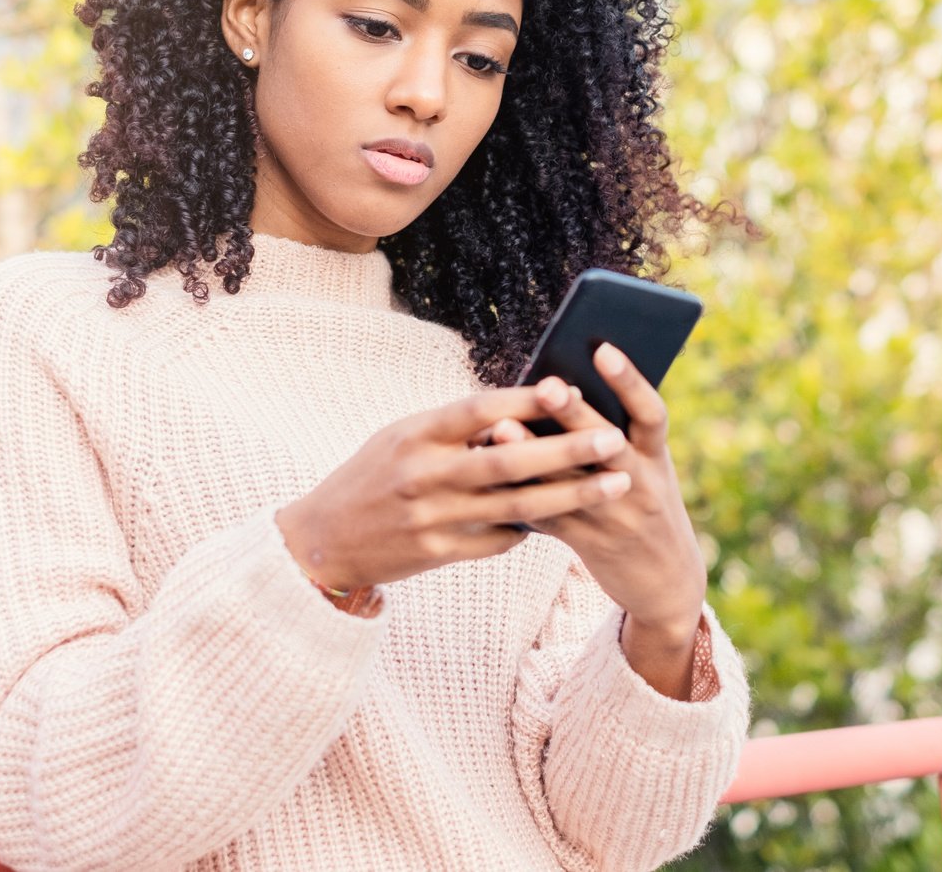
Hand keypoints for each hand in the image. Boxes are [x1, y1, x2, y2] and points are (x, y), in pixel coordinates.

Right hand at [275, 387, 633, 590]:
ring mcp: (432, 517)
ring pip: (516, 506)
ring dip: (571, 494)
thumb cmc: (372, 476)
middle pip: (508, 461)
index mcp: (415, 434)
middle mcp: (423, 474)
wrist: (323, 541)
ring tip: (617, 482)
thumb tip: (520, 412)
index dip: (524, 399)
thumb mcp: (401, 438)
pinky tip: (566, 519)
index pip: (478, 410)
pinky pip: (498, 539)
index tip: (568, 388)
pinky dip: (532, 528)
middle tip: (613, 439)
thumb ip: (454, 428)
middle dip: (566, 450)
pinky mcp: (438, 553)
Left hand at [486, 346, 708, 693]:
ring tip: (500, 428)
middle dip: (574, 414)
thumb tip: (559, 386)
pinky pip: (549, 517)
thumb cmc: (645, 504)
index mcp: (656, 457)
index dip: (629, 381)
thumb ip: (616, 434)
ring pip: (570, 483)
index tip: (602, 348)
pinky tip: (490, 473)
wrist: (668, 581)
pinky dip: (520, 494)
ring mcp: (615, 516)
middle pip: (606, 443)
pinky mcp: (589, 543)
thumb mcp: (647, 467)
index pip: (651, 414)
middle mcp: (640, 483)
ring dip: (533, 455)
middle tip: (547, 385)